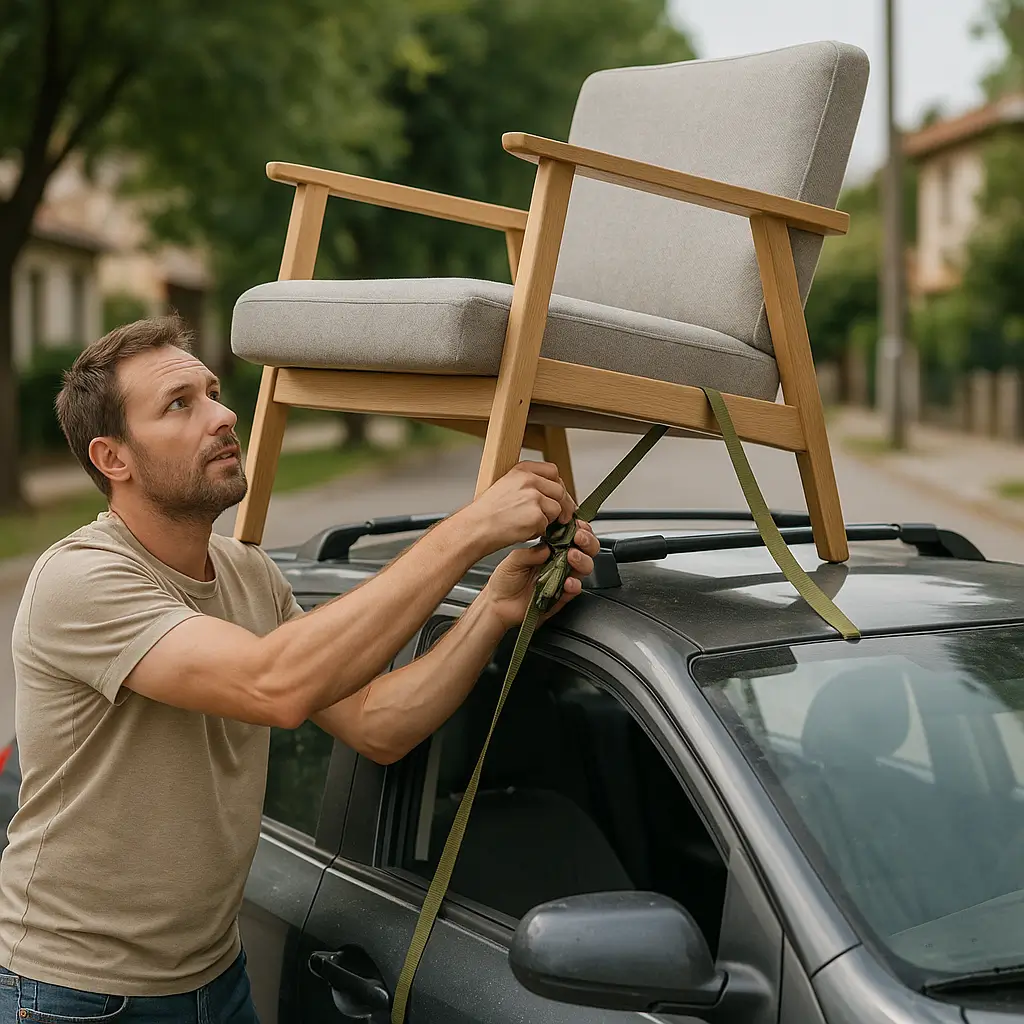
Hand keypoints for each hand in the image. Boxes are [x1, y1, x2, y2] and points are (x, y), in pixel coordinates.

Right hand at [455, 461, 575, 558]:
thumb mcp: (506, 486)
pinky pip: (547, 525)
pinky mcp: (537, 516)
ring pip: (556, 509)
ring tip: (530, 524)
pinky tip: (524, 530)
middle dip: (561, 505)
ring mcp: (534, 497)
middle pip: (559, 490)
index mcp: (521, 470)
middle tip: (560, 517)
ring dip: (548, 519)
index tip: (558, 495)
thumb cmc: (486, 512)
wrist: (476, 527)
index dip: (557, 485)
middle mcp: (529, 480)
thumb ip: (528, 484)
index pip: (552, 471)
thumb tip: (550, 492)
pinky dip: (538, 531)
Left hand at [481, 522, 600, 630]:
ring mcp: (561, 579)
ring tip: (572, 556)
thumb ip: (531, 552)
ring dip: (583, 560)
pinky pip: (575, 589)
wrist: (499, 605)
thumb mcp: (513, 560)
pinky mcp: (561, 596)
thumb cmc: (505, 580)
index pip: (571, 537)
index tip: (577, 526)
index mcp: (549, 550)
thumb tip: (549, 546)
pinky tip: (567, 581)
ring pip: (585, 568)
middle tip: (579, 538)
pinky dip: (575, 584)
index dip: (579, 530)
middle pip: (585, 550)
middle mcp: (559, 563)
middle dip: (587, 542)